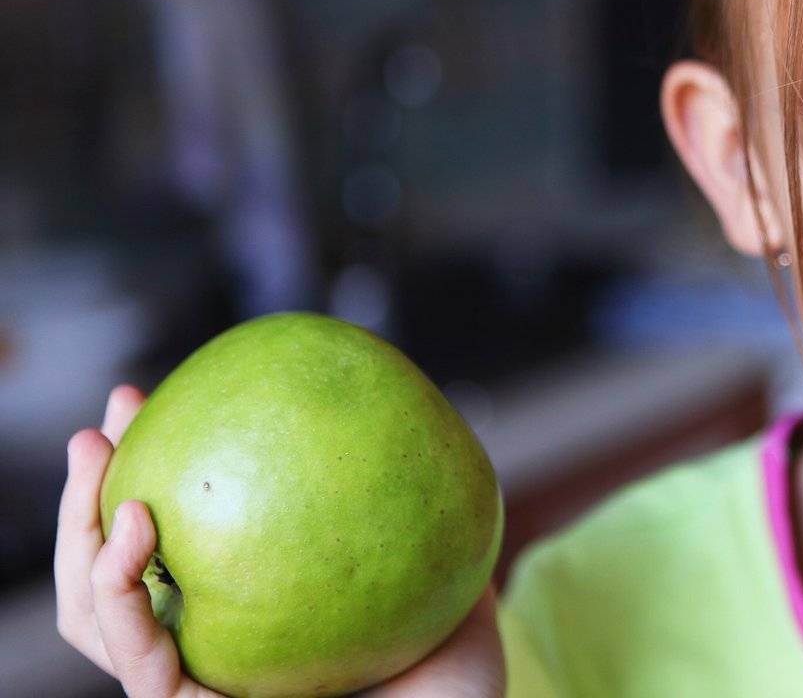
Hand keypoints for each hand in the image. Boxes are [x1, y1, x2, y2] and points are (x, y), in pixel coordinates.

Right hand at [55, 384, 507, 697]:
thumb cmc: (452, 673)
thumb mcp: (443, 579)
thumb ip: (427, 520)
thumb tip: (426, 434)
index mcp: (247, 626)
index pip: (173, 549)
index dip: (149, 479)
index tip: (148, 401)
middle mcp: (212, 659)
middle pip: (117, 580)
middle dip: (91, 496)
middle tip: (107, 419)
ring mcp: (201, 692)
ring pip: (101, 622)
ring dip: (83, 538)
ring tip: (105, 460)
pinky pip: (142, 667)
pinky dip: (118, 594)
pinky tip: (136, 524)